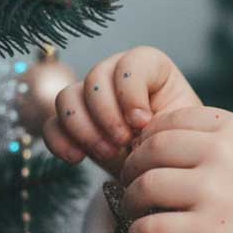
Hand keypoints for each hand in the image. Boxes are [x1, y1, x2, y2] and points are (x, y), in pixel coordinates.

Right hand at [42, 46, 202, 179]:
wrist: (163, 169)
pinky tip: (77, 158)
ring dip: (84, 128)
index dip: (131, 92)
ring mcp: (90, 97)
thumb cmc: (178, 143)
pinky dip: (60, 141)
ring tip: (108, 153)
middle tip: (123, 142)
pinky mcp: (72, 123)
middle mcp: (116, 75)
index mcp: (151, 68)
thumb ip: (164, 119)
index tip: (143, 122)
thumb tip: (137, 124)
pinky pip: (51, 124)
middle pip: (95, 78)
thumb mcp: (181, 129)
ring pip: (67, 97)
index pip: (131, 63)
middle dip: (107, 114)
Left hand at [117, 105, 232, 232]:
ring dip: (132, 203)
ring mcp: (213, 192)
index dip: (150, 139)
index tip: (147, 156)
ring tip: (139, 214)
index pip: (173, 120)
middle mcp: (223, 153)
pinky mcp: (204, 232)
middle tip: (132, 186)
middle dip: (133, 169)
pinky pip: (147, 229)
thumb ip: (221, 145)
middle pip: (151, 150)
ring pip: (144, 187)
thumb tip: (160, 147)